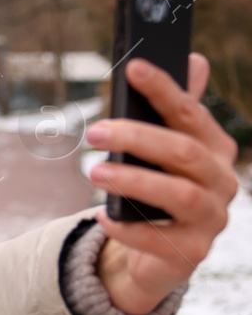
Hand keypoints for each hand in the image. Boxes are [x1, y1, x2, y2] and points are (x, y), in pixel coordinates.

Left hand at [87, 54, 238, 314]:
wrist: (157, 255)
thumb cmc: (157, 194)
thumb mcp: (164, 152)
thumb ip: (176, 112)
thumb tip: (195, 59)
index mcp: (215, 150)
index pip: (191, 114)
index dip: (164, 89)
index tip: (133, 68)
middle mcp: (221, 182)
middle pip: (184, 152)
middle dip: (138, 137)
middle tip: (93, 130)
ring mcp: (210, 219)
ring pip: (178, 194)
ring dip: (134, 180)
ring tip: (95, 171)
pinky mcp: (191, 252)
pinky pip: (158, 240)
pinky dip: (128, 227)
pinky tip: (103, 216)